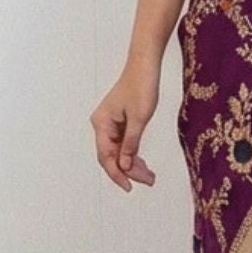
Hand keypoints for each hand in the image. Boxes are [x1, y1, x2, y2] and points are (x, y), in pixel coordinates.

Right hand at [90, 58, 160, 191]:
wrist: (145, 65)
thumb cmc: (141, 86)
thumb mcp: (139, 118)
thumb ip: (131, 143)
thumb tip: (125, 165)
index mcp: (101, 123)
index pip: (106, 157)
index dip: (117, 174)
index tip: (129, 187)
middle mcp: (102, 125)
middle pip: (112, 156)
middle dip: (129, 171)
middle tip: (148, 181)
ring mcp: (111, 124)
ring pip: (119, 151)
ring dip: (133, 165)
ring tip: (150, 177)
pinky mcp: (120, 121)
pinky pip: (124, 143)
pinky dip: (134, 154)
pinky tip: (144, 164)